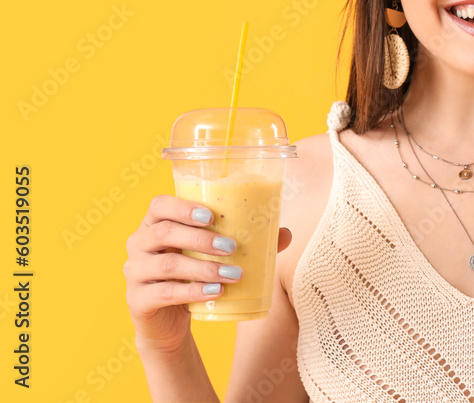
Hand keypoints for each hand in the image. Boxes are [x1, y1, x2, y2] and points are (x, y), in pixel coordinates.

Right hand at [123, 195, 292, 352]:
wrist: (171, 321)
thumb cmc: (194, 275)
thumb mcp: (214, 256)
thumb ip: (246, 242)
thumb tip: (285, 233)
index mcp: (154, 224)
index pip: (158, 205)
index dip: (182, 207)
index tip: (211, 216)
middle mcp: (138, 244)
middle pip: (163, 232)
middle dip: (200, 238)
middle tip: (231, 247)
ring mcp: (135, 273)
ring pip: (166, 264)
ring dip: (203, 268)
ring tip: (232, 274)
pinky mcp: (138, 300)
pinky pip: (164, 293)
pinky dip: (192, 291)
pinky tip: (214, 292)